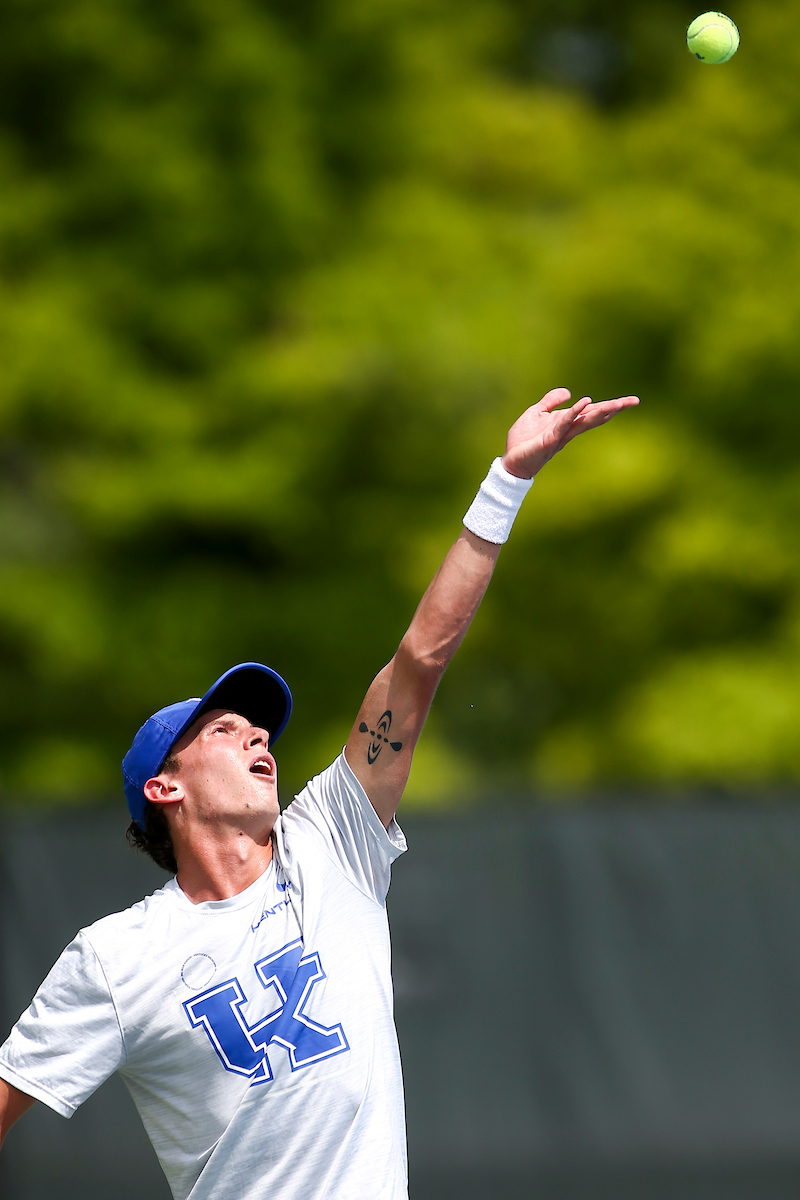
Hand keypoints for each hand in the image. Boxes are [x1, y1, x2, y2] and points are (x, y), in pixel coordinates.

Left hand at [501, 388, 639, 478]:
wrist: (511, 460)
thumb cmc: (523, 440)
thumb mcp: (536, 413)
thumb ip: (551, 401)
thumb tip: (569, 392)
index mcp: (567, 422)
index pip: (592, 412)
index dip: (610, 406)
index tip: (630, 400)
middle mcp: (568, 430)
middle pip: (595, 416)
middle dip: (614, 408)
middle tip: (634, 401)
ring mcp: (561, 435)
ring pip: (585, 421)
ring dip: (602, 411)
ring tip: (619, 403)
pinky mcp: (550, 439)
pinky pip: (565, 423)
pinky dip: (575, 412)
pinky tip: (585, 402)